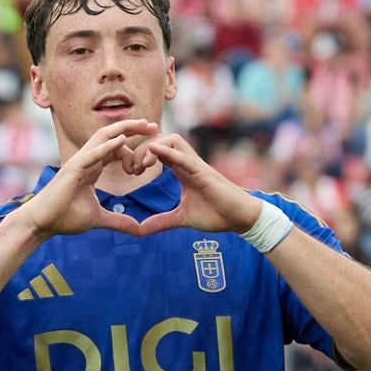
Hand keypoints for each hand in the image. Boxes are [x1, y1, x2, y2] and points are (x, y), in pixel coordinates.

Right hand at [20, 119, 158, 238]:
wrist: (43, 223)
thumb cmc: (65, 217)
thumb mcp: (99, 218)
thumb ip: (119, 221)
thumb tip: (138, 230)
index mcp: (92, 167)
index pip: (116, 149)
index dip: (133, 150)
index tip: (149, 160)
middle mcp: (87, 160)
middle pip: (112, 136)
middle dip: (133, 128)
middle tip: (155, 126)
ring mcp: (79, 162)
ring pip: (103, 137)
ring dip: (125, 129)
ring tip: (144, 125)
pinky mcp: (73, 169)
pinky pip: (93, 153)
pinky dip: (107, 146)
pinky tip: (122, 140)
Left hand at [136, 133, 271, 236]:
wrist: (238, 218)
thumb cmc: (215, 214)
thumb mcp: (181, 219)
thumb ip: (161, 222)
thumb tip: (140, 230)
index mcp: (180, 170)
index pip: (156, 151)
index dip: (140, 155)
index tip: (131, 172)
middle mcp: (186, 163)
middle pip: (159, 140)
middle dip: (141, 149)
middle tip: (132, 170)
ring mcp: (195, 165)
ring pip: (171, 140)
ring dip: (152, 148)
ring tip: (142, 166)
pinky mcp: (202, 171)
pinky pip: (183, 156)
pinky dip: (168, 152)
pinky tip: (154, 151)